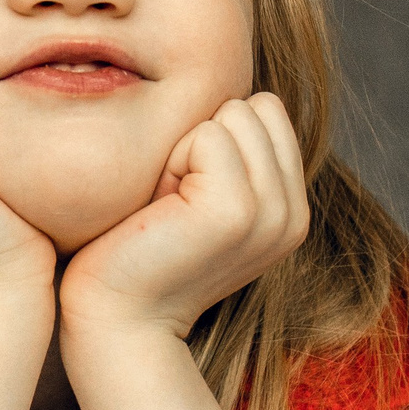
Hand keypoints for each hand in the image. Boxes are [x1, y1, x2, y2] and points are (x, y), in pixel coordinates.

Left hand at [59, 93, 309, 339]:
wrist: (115, 319)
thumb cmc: (137, 250)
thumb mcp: (197, 195)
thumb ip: (229, 154)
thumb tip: (231, 90)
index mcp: (289, 208)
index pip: (265, 110)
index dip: (211, 136)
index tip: (183, 193)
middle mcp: (292, 213)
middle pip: (253, 105)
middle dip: (200, 138)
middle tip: (169, 200)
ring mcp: (270, 213)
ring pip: (233, 114)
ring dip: (184, 149)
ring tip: (165, 206)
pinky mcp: (236, 211)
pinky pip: (208, 134)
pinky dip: (172, 161)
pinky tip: (159, 209)